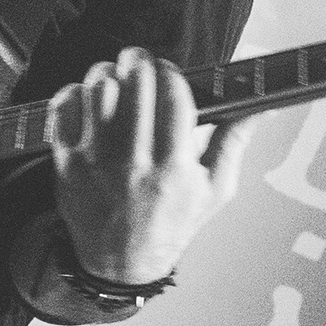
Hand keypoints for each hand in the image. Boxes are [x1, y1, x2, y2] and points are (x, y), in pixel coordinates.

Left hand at [46, 50, 240, 286]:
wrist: (121, 264)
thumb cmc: (170, 225)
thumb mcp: (214, 190)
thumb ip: (234, 141)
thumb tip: (261, 106)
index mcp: (174, 167)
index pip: (173, 94)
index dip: (171, 71)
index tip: (169, 71)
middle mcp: (133, 162)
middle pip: (134, 82)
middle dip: (139, 61)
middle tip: (141, 62)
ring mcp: (95, 162)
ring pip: (98, 88)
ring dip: (108, 73)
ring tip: (116, 79)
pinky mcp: (66, 164)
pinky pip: (64, 107)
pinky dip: (75, 92)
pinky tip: (88, 100)